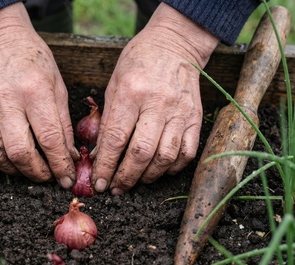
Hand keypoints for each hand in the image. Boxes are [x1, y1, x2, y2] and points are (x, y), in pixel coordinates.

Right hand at [0, 3, 77, 187]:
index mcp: (34, 92)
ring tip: (30, 169)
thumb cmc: (35, 64)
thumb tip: (70, 157)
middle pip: (20, 152)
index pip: (49, 138)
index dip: (60, 165)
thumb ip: (64, 124)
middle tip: (49, 177)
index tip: (67, 180)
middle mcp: (6, 102)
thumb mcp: (58, 88)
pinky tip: (9, 160)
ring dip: (16, 171)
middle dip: (38, 173)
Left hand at [92, 3, 218, 194]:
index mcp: (130, 93)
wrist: (174, 46)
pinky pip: (186, 152)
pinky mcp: (195, 117)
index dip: (105, 166)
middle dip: (125, 178)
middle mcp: (157, 104)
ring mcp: (180, 112)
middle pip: (141, 153)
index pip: (115, 139)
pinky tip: (159, 170)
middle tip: (115, 189)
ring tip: (135, 182)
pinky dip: (172, 168)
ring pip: (165, 157)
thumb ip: (107, 121)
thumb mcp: (113, 85)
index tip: (99, 183)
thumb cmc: (137, 64)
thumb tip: (99, 156)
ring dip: (147, 177)